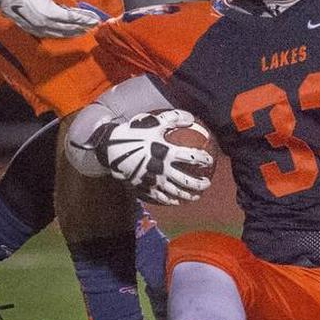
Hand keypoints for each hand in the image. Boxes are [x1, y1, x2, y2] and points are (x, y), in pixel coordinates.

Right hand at [0, 0, 100, 37]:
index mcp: (50, 13)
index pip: (74, 19)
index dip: (86, 19)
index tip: (96, 19)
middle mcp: (44, 24)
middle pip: (68, 29)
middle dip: (82, 27)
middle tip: (93, 26)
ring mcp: (36, 27)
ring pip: (58, 34)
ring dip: (71, 32)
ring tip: (81, 30)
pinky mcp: (29, 27)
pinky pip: (49, 34)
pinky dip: (59, 34)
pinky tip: (62, 32)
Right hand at [89, 109, 213, 205]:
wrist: (109, 148)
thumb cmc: (134, 133)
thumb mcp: (154, 122)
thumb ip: (173, 118)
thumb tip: (191, 118)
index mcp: (165, 152)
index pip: (191, 157)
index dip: (203, 159)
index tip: (210, 160)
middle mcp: (161, 169)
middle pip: (186, 180)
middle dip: (199, 184)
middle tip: (207, 183)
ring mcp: (152, 180)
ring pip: (174, 192)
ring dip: (188, 195)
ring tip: (196, 196)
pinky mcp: (143, 188)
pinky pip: (159, 197)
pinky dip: (170, 200)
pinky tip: (176, 201)